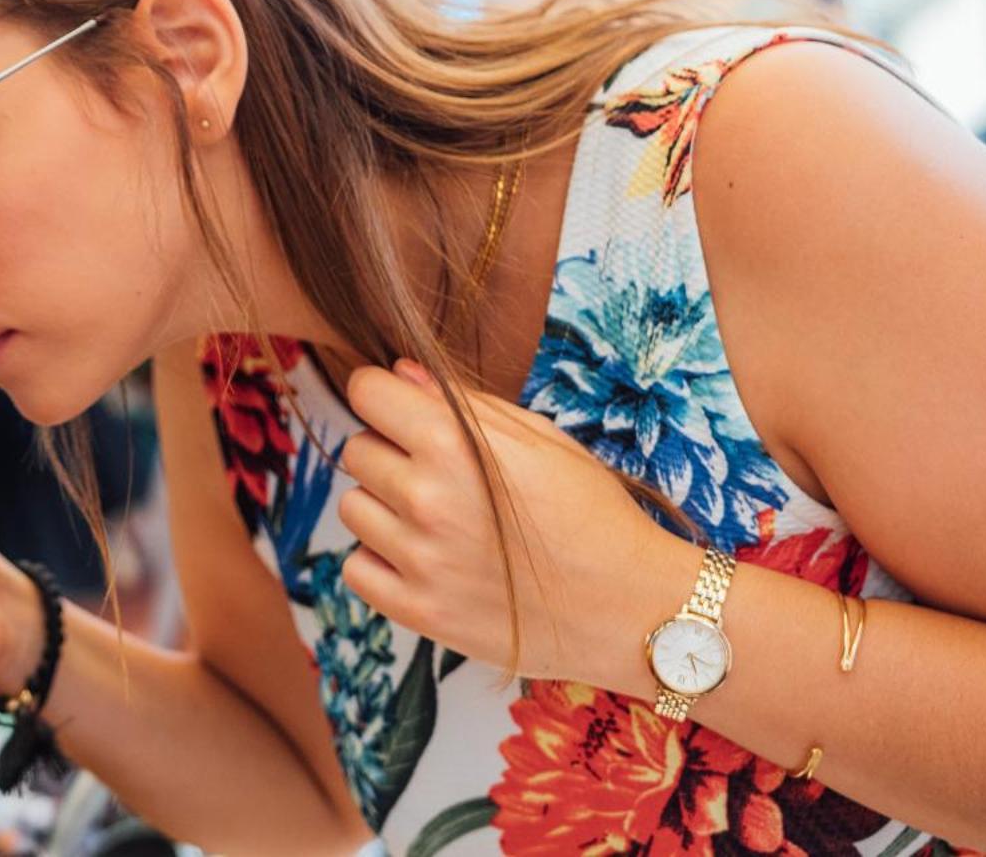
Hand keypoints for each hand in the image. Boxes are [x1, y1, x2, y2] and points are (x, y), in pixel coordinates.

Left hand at [337, 360, 687, 690]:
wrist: (633, 609)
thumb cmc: (593, 514)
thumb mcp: (540, 440)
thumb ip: (461, 403)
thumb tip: (399, 373)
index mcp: (456, 444)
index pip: (365, 392)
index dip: (383, 396)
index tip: (400, 410)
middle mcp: (428, 499)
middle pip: (356, 449)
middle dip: (389, 452)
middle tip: (437, 473)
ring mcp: (420, 560)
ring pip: (352, 507)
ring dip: (384, 507)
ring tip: (437, 520)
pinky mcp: (418, 612)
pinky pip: (356, 568)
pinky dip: (382, 561)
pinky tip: (425, 558)